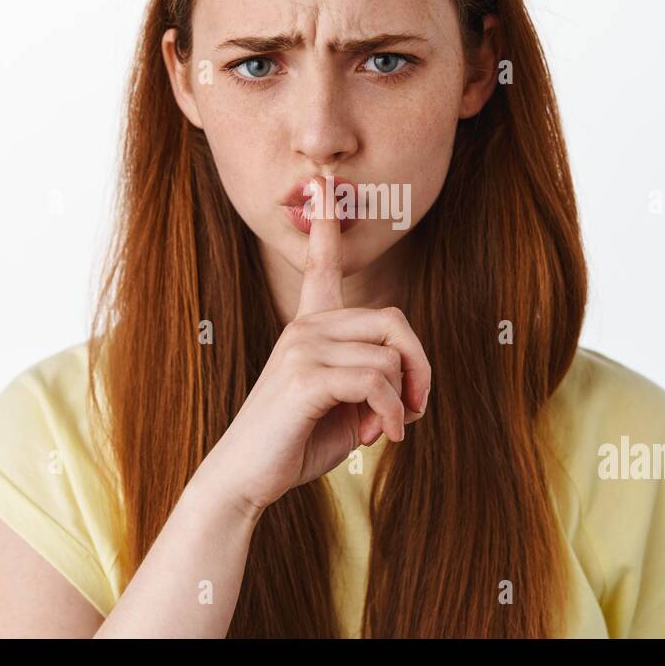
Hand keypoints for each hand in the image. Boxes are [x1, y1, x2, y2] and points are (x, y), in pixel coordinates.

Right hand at [199, 175, 431, 513]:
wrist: (245, 480)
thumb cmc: (296, 445)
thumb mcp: (346, 411)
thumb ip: (376, 389)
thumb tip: (407, 394)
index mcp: (310, 327)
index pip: (321, 265)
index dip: (327, 226)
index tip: (325, 185)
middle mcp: (305, 327)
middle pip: (393, 321)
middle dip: (419, 366)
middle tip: (417, 407)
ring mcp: (301, 347)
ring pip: (389, 356)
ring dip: (403, 401)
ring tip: (387, 430)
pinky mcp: (304, 375)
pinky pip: (376, 381)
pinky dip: (391, 413)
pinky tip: (382, 437)